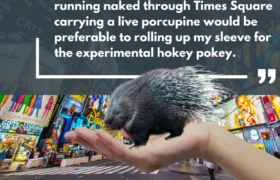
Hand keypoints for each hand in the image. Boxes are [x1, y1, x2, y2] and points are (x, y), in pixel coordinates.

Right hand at [64, 122, 209, 171]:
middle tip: (69, 134)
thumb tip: (122, 128)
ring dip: (94, 142)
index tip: (78, 133)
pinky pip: (124, 152)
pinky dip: (109, 143)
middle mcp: (138, 161)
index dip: (93, 142)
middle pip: (108, 152)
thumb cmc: (177, 133)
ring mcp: (142, 162)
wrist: (198, 136)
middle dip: (87, 142)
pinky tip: (98, 135)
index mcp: (138, 154)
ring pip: (112, 153)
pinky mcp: (148, 159)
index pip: (111, 148)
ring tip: (78, 133)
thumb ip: (136, 134)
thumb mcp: (152, 133)